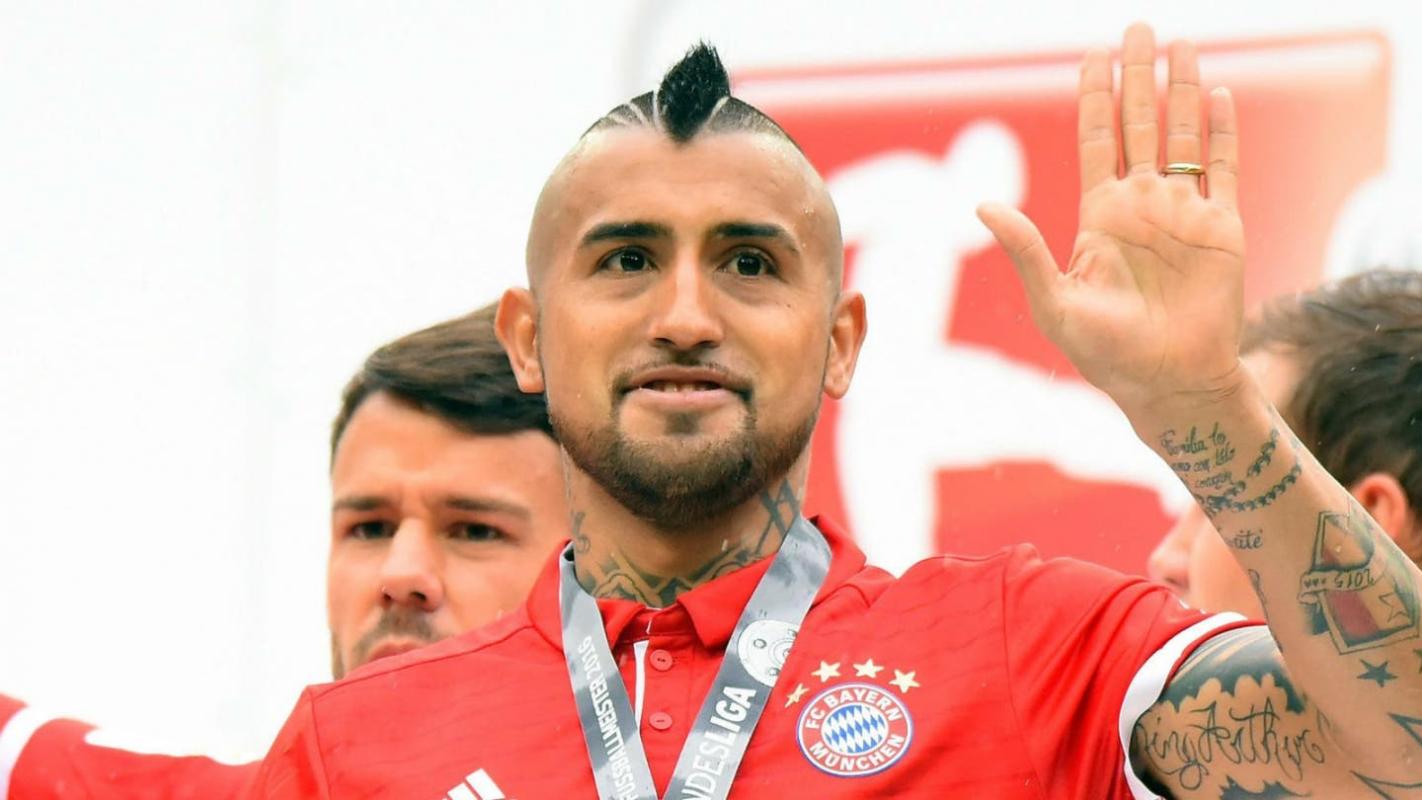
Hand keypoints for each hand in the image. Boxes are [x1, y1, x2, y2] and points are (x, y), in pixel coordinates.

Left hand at [978, 23, 1245, 413]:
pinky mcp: (1222, 228)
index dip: (1094, 97)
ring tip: (1181, 44)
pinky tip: (1215, 93)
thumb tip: (981, 205)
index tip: (1093, 54)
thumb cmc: (1103, 353)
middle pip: (1140, 124)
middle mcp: (1141, 205)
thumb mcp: (1053, 302)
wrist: (1167, 382)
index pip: (1096, 139)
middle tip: (1138, 27)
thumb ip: (1024, 250)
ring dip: (1181, 90)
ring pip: (1183, 136)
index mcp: (1100, 215)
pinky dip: (1220, 131)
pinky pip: (1222, 168)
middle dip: (1138, 76)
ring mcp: (1182, 212)